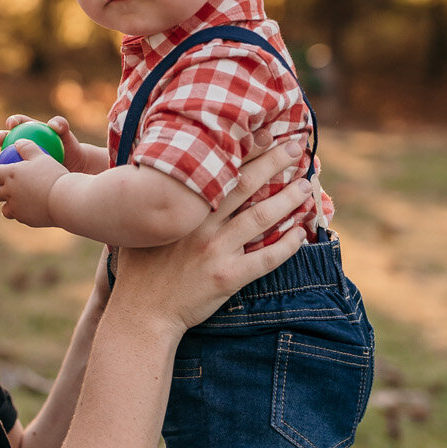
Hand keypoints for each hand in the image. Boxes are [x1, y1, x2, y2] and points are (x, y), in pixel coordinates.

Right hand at [0, 113, 87, 173]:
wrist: (74, 168)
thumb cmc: (70, 148)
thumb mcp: (66, 136)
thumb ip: (61, 126)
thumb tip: (52, 124)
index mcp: (29, 131)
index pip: (18, 123)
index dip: (12, 122)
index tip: (12, 125)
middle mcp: (21, 144)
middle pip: (6, 138)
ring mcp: (19, 158)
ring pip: (6, 157)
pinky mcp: (20, 172)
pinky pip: (13, 172)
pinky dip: (9, 174)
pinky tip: (7, 176)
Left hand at [0, 141, 66, 226]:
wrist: (65, 200)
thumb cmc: (53, 175)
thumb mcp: (41, 157)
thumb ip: (28, 148)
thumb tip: (18, 142)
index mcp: (10, 175)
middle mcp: (9, 193)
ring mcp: (17, 209)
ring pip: (4, 209)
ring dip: (6, 203)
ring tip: (13, 199)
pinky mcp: (27, 220)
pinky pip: (21, 216)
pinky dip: (23, 212)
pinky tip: (32, 207)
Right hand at [109, 140, 308, 338]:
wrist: (142, 313)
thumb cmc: (139, 269)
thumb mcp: (141, 226)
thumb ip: (156, 201)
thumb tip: (161, 172)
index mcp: (183, 208)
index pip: (220, 169)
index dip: (248, 150)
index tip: (268, 134)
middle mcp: (202, 225)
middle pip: (247, 185)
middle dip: (276, 163)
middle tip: (297, 149)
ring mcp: (216, 251)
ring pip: (262, 218)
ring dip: (289, 199)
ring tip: (306, 186)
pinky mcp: (228, 277)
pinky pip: (266, 259)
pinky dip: (288, 245)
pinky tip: (302, 234)